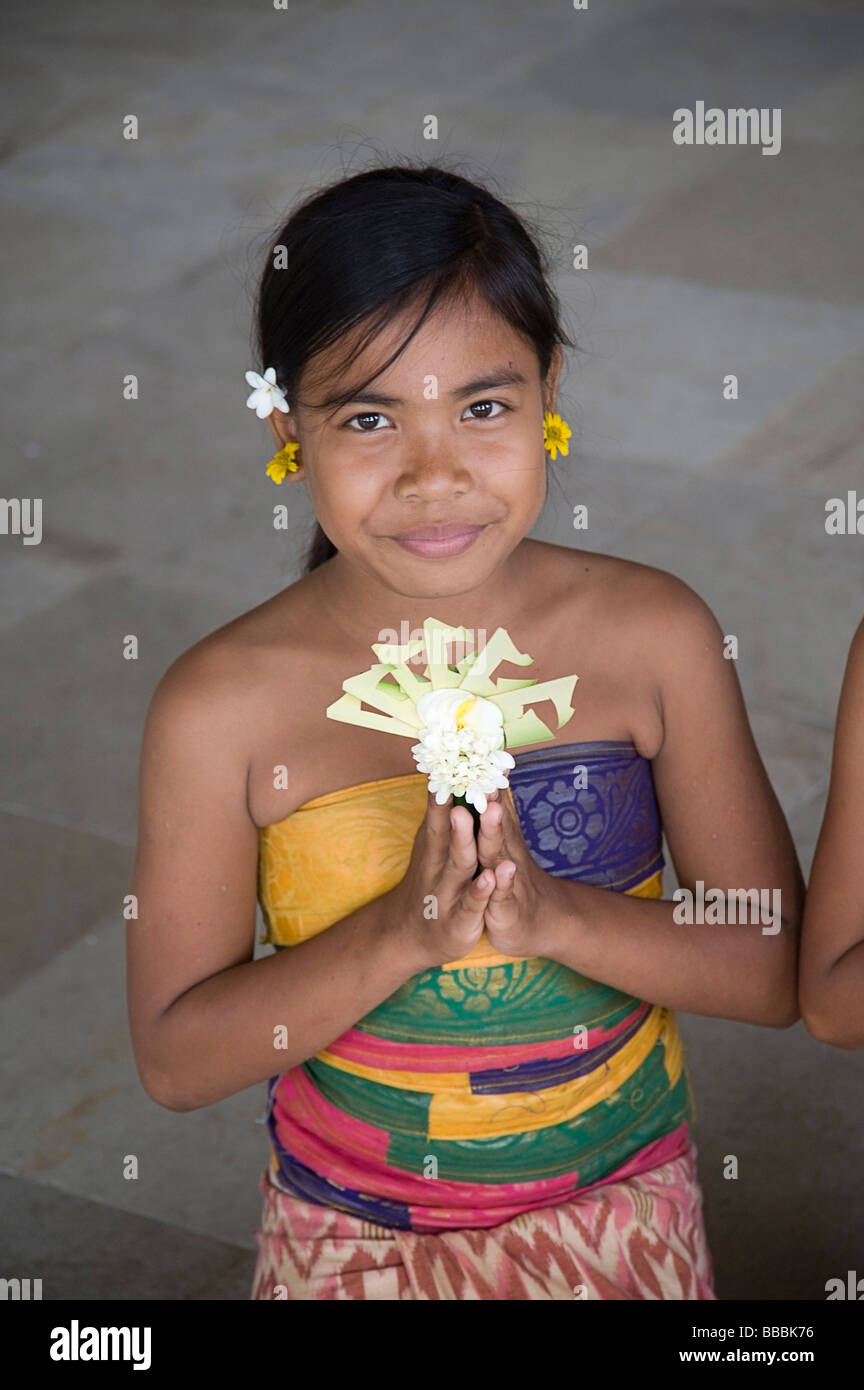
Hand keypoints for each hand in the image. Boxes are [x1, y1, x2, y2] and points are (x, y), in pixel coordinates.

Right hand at [385, 791, 496, 969]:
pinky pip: (471, 904)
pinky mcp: (459, 920)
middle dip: (453, 810)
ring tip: (468, 817)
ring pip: (457, 865)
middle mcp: (436, 865)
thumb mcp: (434, 849)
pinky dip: (479, 891)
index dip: (446, 790)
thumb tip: (452, 776)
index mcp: (433, 845)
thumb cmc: (430, 883)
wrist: (409, 936)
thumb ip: (444, 816)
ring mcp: (446, 893)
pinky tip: (490, 878)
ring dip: (463, 841)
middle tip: (462, 783)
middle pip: (445, 834)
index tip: (452, 762)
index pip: (438, 814)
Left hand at [476, 789, 565, 957]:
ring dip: (495, 833)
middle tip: (484, 775)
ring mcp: (509, 882)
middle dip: (490, 799)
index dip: (487, 784)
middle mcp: (507, 855)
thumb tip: (496, 775)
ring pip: (499, 855)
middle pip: (498, 825)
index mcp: (501, 841)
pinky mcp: (507, 909)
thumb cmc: (513, 881)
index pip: (495, 808)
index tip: (480, 754)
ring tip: (492, 811)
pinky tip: (502, 871)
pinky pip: (504, 895)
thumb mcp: (506, 846)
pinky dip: (502, 883)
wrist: (540, 924)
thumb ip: (501, 813)